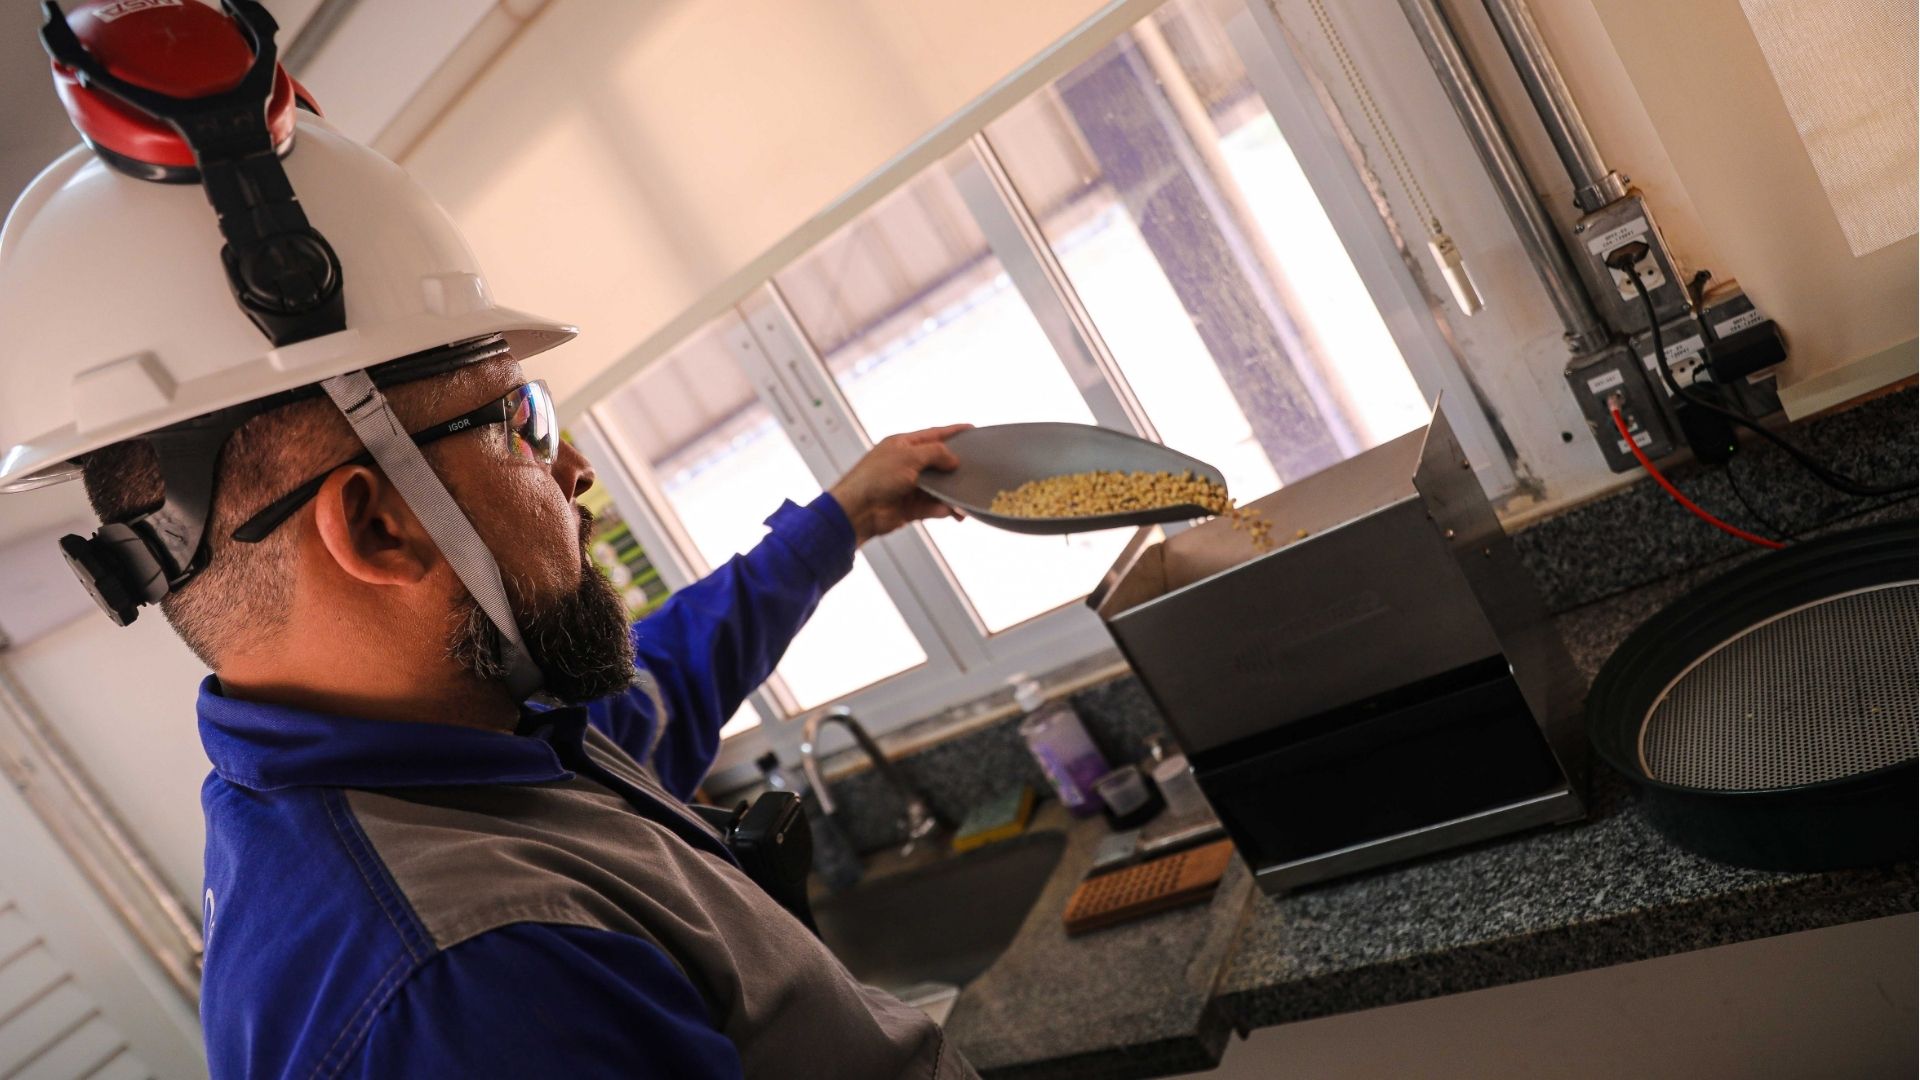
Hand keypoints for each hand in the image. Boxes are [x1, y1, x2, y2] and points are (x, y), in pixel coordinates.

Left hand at [828, 424, 970, 544]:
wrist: (858, 510)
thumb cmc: (875, 477)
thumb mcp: (909, 457)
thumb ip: (935, 454)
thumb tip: (954, 460)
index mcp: (903, 445)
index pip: (933, 435)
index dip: (953, 432)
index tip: (971, 430)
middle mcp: (907, 464)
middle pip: (938, 463)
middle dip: (955, 468)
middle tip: (976, 470)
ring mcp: (909, 486)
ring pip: (938, 488)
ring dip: (951, 494)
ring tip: (966, 499)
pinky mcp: (910, 508)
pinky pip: (932, 507)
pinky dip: (942, 509)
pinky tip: (952, 511)